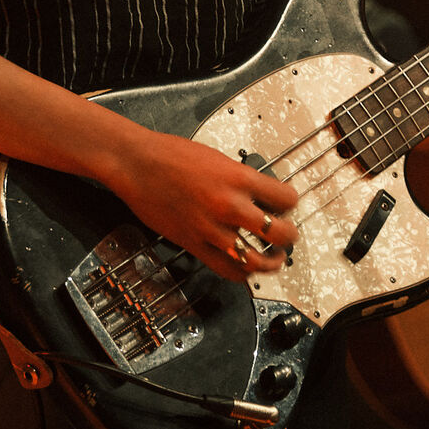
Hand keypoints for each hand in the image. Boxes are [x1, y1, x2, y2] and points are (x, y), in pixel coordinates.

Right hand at [108, 130, 298, 282]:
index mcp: (238, 178)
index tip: (287, 205)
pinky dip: (242, 273)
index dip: (291, 203)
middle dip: (289, 235)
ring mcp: (212, 229)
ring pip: (256, 259)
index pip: (285, 198)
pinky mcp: (194, 244)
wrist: (137, 164)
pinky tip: (246, 268)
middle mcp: (229, 205)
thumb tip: (259, 193)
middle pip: (278, 232)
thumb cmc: (171, 155)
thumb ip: (241, 179)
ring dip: (271, 261)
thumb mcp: (218, 158)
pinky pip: (226, 270)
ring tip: (275, 258)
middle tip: (288, 234)